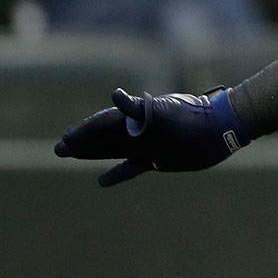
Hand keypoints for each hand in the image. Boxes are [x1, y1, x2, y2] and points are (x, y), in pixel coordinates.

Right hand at [54, 87, 248, 186]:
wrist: (219, 129)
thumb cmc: (193, 117)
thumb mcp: (166, 111)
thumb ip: (139, 108)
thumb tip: (115, 96)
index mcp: (138, 117)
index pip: (105, 123)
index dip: (85, 130)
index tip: (67, 138)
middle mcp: (139, 130)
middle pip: (104, 137)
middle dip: (82, 142)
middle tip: (59, 148)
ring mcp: (147, 144)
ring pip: (113, 150)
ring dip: (92, 154)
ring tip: (69, 155)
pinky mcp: (157, 158)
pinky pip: (131, 166)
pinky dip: (117, 174)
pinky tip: (101, 181)